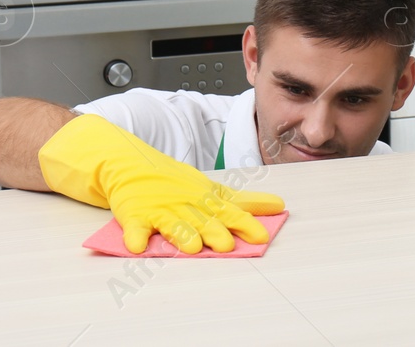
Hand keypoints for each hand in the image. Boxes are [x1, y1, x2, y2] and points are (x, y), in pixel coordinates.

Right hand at [37, 113, 284, 253]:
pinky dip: (136, 236)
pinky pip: (135, 228)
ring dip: (182, 235)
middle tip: (226, 246)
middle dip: (214, 232)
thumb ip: (246, 201)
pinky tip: (138, 246)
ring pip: (173, 225)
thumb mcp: (215, 190)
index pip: (231, 212)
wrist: (135, 166)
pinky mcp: (136, 216)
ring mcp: (161, 210)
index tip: (262, 236)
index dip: (246, 224)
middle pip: (203, 221)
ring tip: (190, 247)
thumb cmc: (179, 185)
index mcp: (207, 200)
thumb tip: (279, 206)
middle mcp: (187, 206)